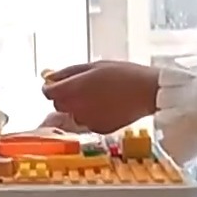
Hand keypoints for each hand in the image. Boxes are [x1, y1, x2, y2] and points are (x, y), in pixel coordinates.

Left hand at [40, 60, 161, 134]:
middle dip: (65, 97)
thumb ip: (68, 73)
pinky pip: (88, 123)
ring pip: (73, 115)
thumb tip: (49, 77)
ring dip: (79, 107)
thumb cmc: (122, 74)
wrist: (148, 91)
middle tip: (82, 88)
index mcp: (73, 89)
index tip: (58, 84)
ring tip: (99, 96)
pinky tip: (108, 106)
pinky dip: (92, 116)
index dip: (51, 87)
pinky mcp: (99, 130)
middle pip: (58, 105)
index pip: (47, 93)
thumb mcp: (93, 66)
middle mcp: (77, 108)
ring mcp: (87, 121)